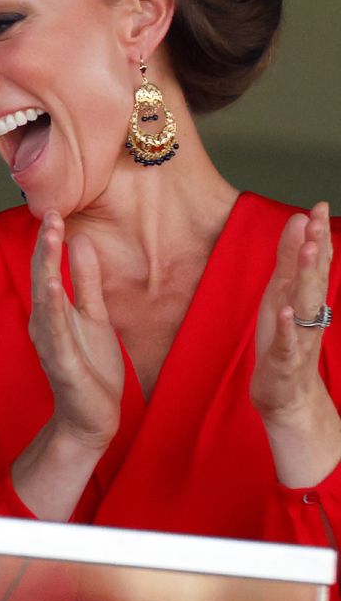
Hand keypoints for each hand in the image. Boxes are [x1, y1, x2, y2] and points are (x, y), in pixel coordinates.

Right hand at [28, 212, 122, 451]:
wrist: (91, 417)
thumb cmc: (90, 367)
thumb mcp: (94, 315)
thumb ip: (86, 280)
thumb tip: (80, 240)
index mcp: (52, 310)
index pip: (48, 267)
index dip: (50, 239)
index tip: (54, 209)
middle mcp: (43, 322)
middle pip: (42, 276)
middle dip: (46, 245)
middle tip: (50, 213)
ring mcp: (49, 342)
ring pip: (46, 299)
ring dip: (47, 268)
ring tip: (50, 238)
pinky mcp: (61, 362)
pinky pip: (55, 330)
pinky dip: (52, 307)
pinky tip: (52, 286)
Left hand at [251, 204, 336, 465]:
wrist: (286, 395)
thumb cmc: (283, 340)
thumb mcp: (281, 296)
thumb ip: (290, 261)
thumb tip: (298, 222)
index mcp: (302, 298)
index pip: (314, 263)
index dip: (317, 235)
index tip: (318, 205)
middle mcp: (306, 314)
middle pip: (313, 278)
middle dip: (316, 249)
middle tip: (317, 221)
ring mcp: (298, 337)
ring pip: (305, 305)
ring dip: (308, 279)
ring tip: (309, 252)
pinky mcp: (284, 360)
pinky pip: (288, 342)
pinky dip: (288, 326)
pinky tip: (285, 311)